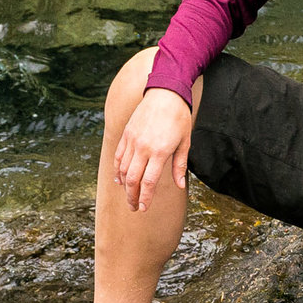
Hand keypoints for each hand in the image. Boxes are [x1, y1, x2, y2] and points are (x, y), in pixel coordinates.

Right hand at [113, 88, 193, 211]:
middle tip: (133, 208)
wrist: (166, 93)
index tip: (143, 208)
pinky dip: (117, 169)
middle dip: (132, 196)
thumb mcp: (185, 142)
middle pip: (133, 179)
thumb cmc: (179, 118)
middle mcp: (143, 148)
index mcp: (160, 151)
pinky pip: (118, 156)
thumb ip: (179, 165)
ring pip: (123, 169)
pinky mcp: (126, 134)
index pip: (149, 181)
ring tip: (128, 195)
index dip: (145, 197)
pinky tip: (119, 179)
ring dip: (124, 185)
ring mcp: (133, 140)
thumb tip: (180, 186)